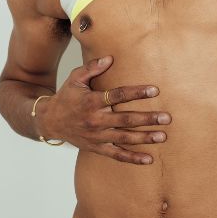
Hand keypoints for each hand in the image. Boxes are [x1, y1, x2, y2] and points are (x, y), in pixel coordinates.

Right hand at [36, 54, 170, 164]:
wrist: (50, 121)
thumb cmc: (66, 97)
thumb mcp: (75, 79)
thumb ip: (92, 68)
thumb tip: (110, 58)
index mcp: (91, 101)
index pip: (117, 96)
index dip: (136, 93)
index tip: (154, 90)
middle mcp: (95, 120)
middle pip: (125, 120)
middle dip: (147, 119)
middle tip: (166, 118)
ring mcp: (97, 136)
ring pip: (124, 138)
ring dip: (144, 138)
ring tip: (162, 136)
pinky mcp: (97, 148)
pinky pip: (117, 155)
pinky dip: (132, 158)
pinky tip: (148, 159)